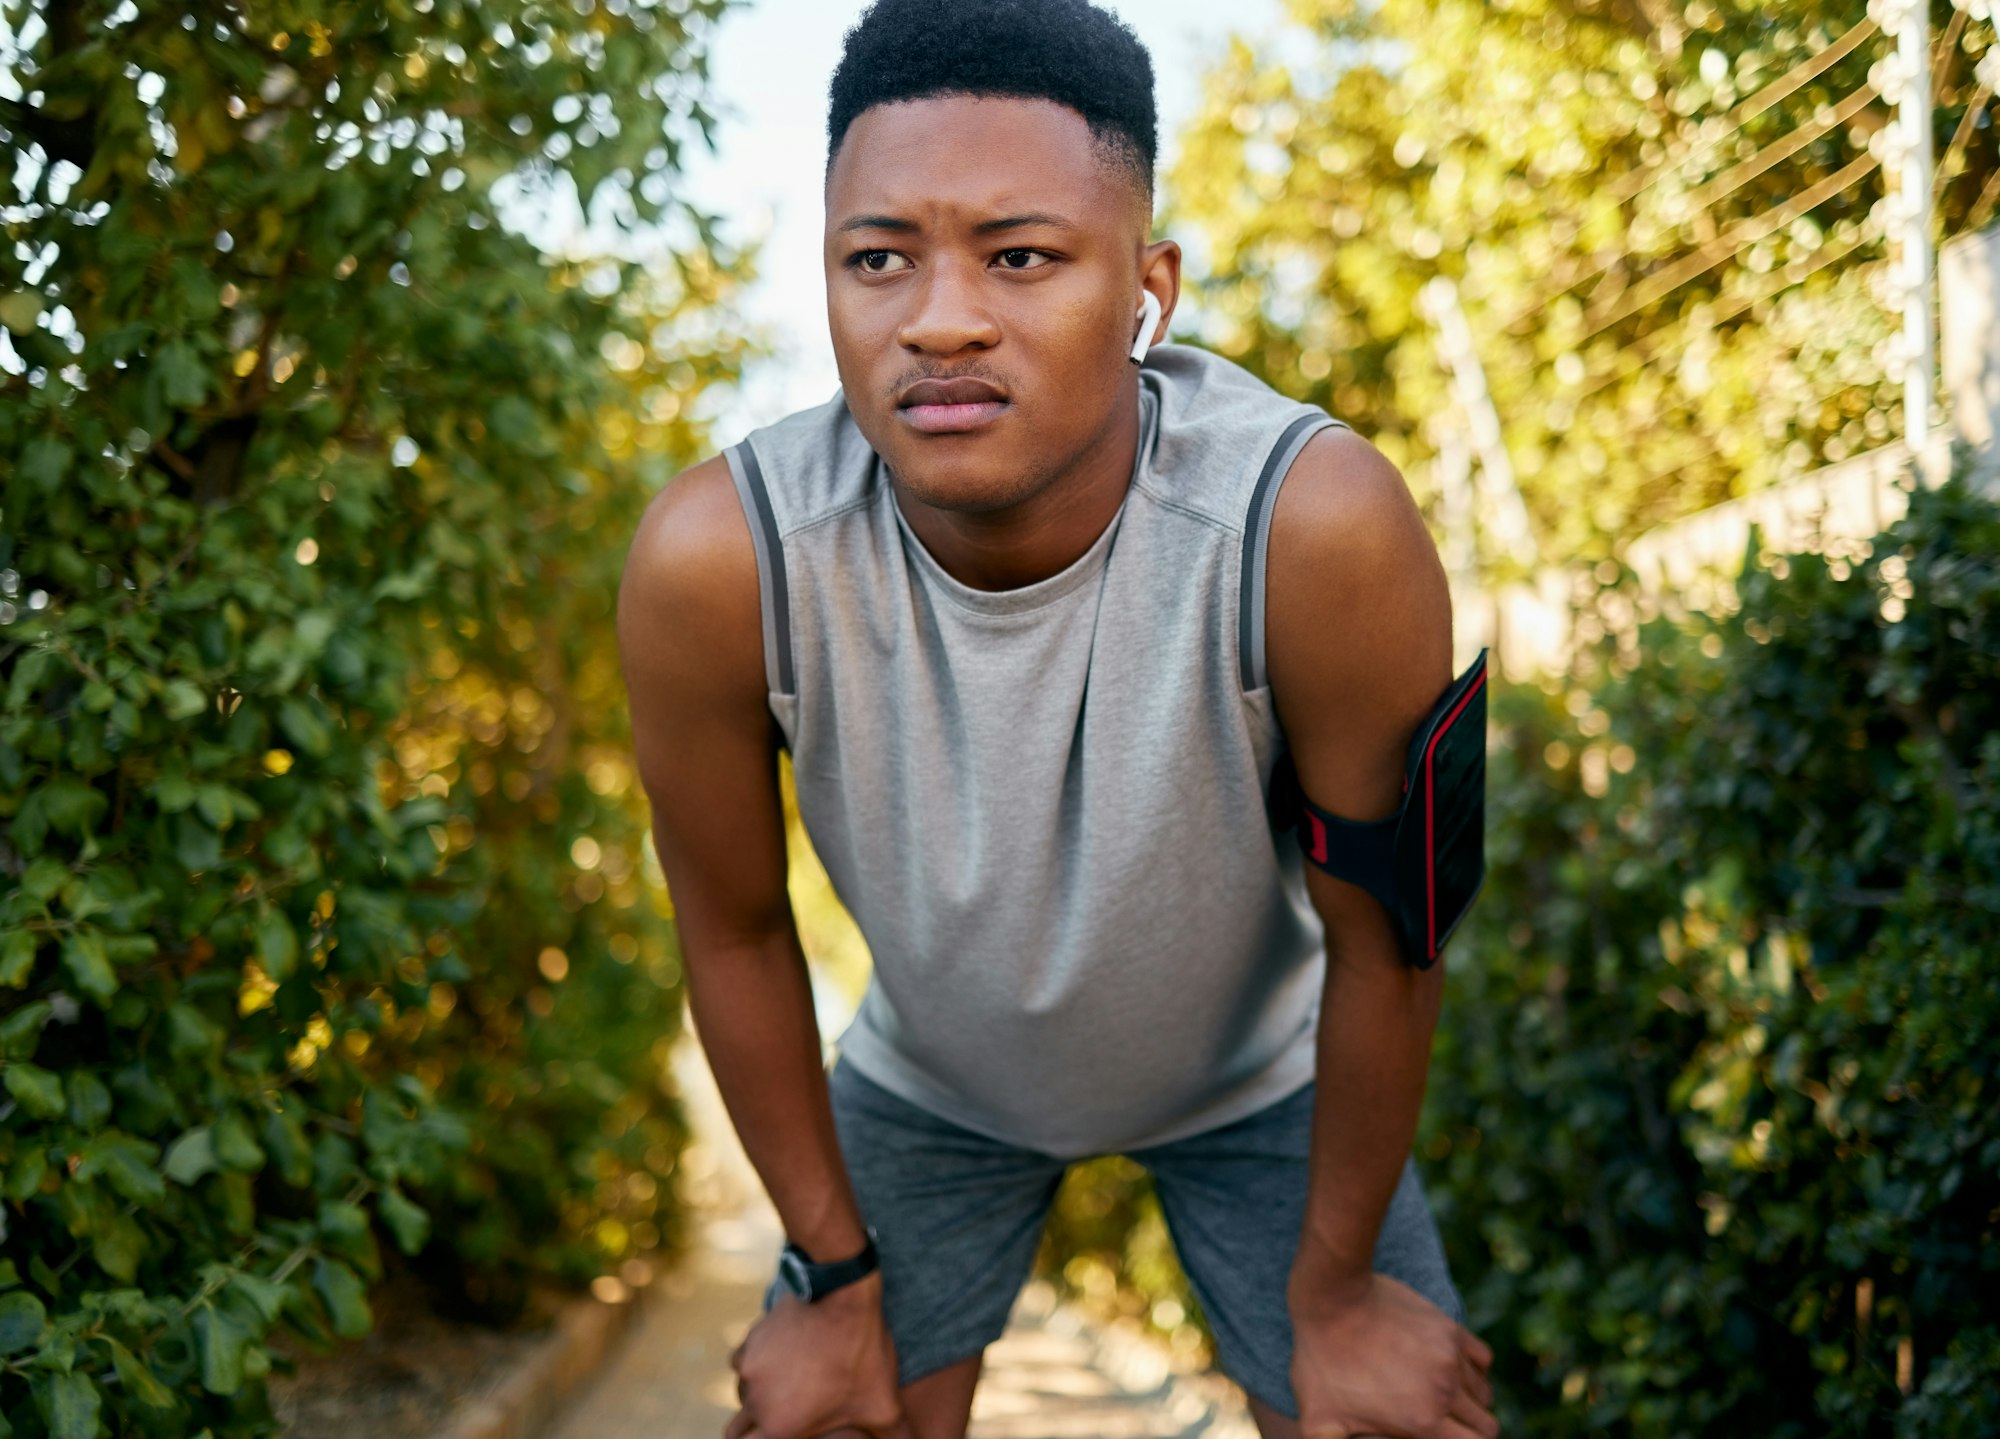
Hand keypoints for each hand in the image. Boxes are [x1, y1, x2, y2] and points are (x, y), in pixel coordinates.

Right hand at [723, 1271, 913, 1438]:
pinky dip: (757, 1363)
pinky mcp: (749, 1340)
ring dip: (756, 1395)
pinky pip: (743, 1361)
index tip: (780, 1432)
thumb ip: (896, 1436)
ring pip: (742, 1393)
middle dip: (751, 1429)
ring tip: (788, 1385)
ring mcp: (748, 1369)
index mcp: (780, 1427)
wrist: (843, 1295)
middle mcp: (755, 1402)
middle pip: (737, 1429)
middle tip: (778, 1418)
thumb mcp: (884, 1403)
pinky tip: (782, 1356)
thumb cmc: (863, 1354)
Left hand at [1288, 1272, 1496, 1438]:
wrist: (1333, 1298)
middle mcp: (1445, 1391)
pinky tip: (1450, 1370)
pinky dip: (1474, 1370)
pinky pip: (1483, 1359)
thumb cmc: (1321, 1360)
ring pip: (1484, 1393)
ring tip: (1442, 1398)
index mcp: (1421, 1421)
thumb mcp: (1317, 1418)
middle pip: (1485, 1426)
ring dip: (1470, 1402)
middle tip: (1445, 1427)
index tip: (1443, 1437)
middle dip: (1470, 1432)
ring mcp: (1451, 1357)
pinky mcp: (1450, 1328)